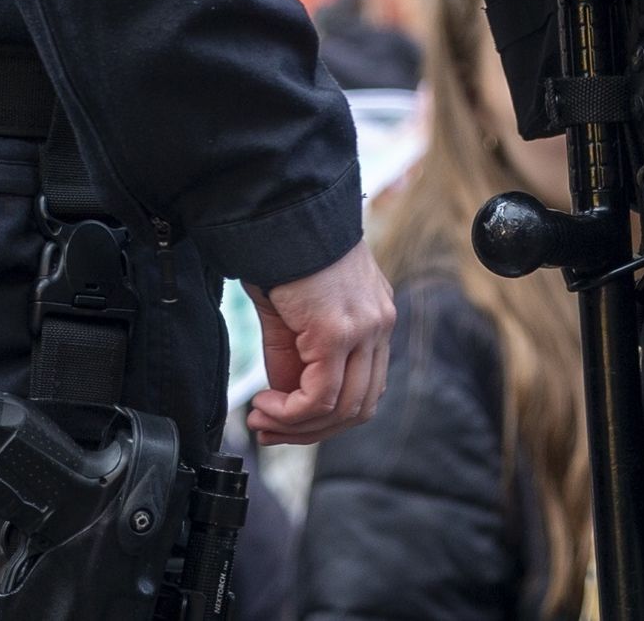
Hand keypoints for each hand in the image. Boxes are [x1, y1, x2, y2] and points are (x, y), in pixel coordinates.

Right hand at [243, 240, 393, 444]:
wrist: (280, 212)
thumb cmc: (284, 250)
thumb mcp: (293, 314)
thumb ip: (295, 359)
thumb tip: (286, 401)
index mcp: (375, 317)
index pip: (366, 388)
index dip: (327, 418)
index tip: (286, 423)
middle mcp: (379, 324)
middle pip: (360, 407)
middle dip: (312, 431)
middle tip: (271, 431)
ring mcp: (365, 328)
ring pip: (343, 408)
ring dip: (298, 426)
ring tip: (263, 418)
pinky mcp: (338, 331)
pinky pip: (321, 396)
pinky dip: (292, 412)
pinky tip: (267, 404)